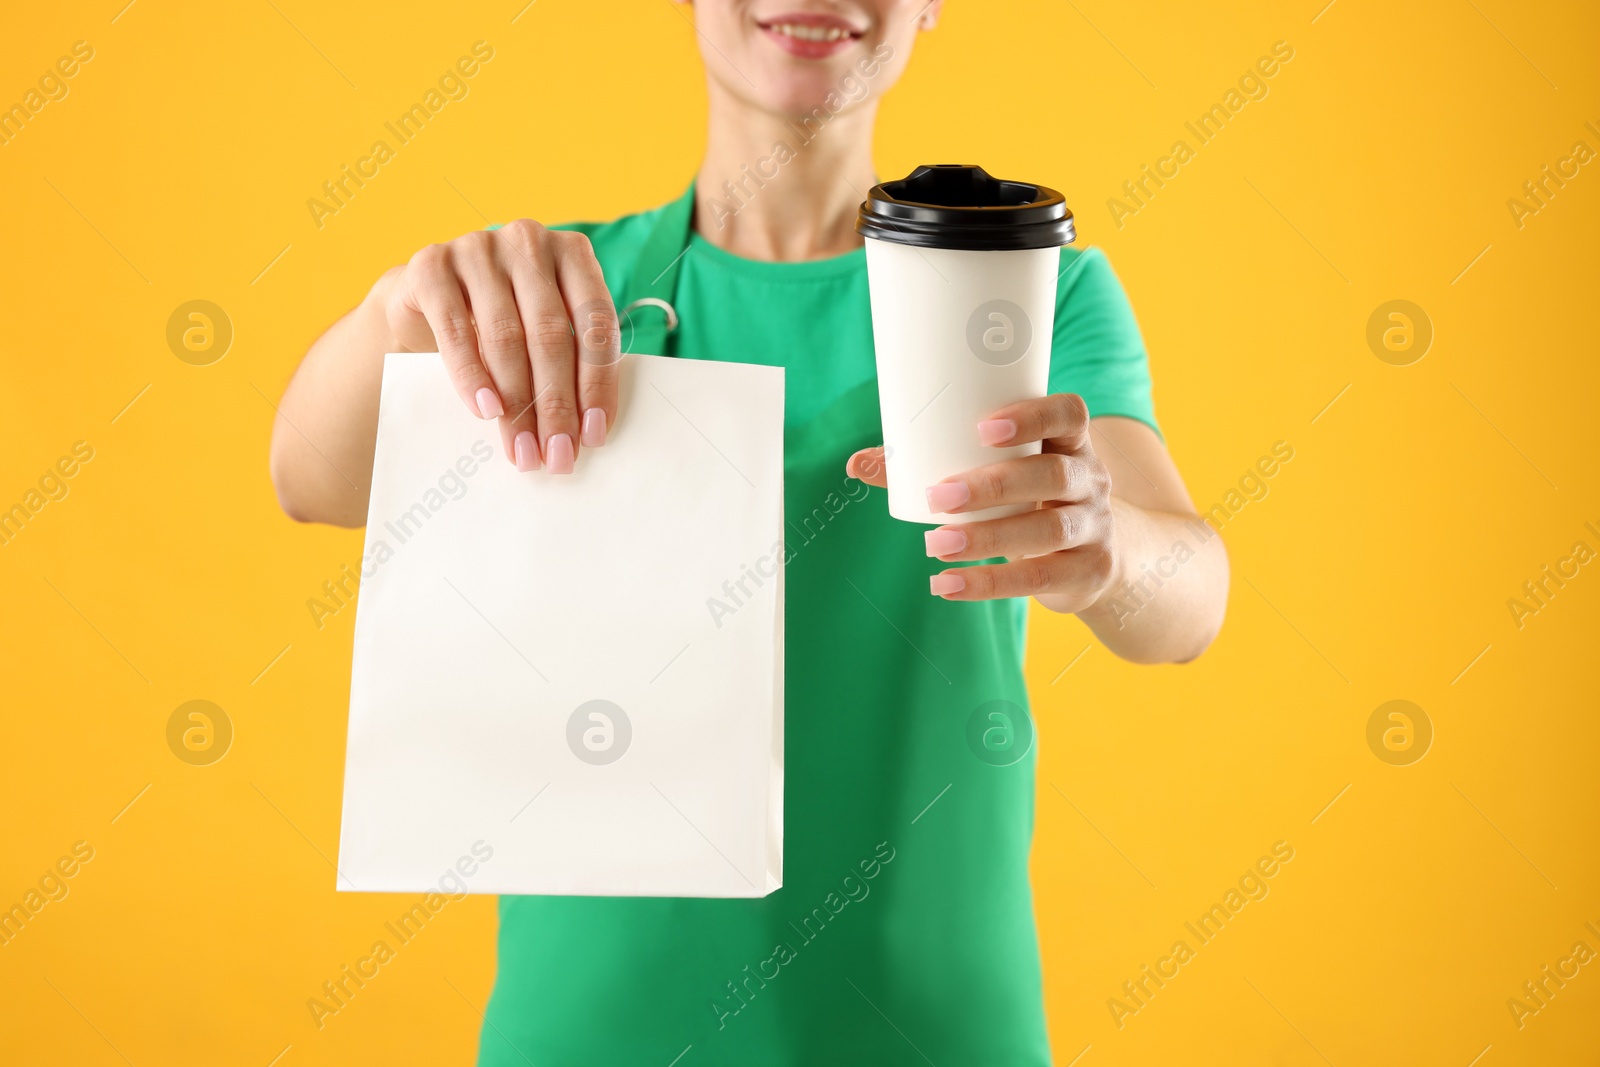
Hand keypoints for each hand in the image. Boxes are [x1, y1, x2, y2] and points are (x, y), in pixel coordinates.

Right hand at [379, 220, 620, 472]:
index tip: (594, 435)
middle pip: (551, 334)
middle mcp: (529, 241)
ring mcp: (478, 247)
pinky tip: (487, 411)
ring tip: (522, 449)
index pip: (596, 322)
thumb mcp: (542, 330)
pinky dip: (472, 377)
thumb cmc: (503, 320)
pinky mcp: (431, 265)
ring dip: (517, 403)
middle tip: (557, 455)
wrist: (425, 297)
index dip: (597, 383)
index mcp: (573, 252)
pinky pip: (456, 330)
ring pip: (506, 336)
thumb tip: (586, 432)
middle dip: (556, 404)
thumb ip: (569, 359)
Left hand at [846, 394, 1118, 607]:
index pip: (1069, 415)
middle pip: (1052, 475)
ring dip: (987, 537)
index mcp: (1071, 443)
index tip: (982, 427)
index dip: (1032, 416)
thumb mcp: (1000, 476)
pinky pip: (1039, 577)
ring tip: (935, 545)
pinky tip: (947, 584)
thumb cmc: (1030, 501)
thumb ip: (934, 465)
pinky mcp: (1089, 571)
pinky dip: (988, 583)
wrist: (1098, 558)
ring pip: (1047, 529)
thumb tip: (856, 465)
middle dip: (993, 485)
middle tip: (938, 496)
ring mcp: (1095, 527)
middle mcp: (1092, 480)